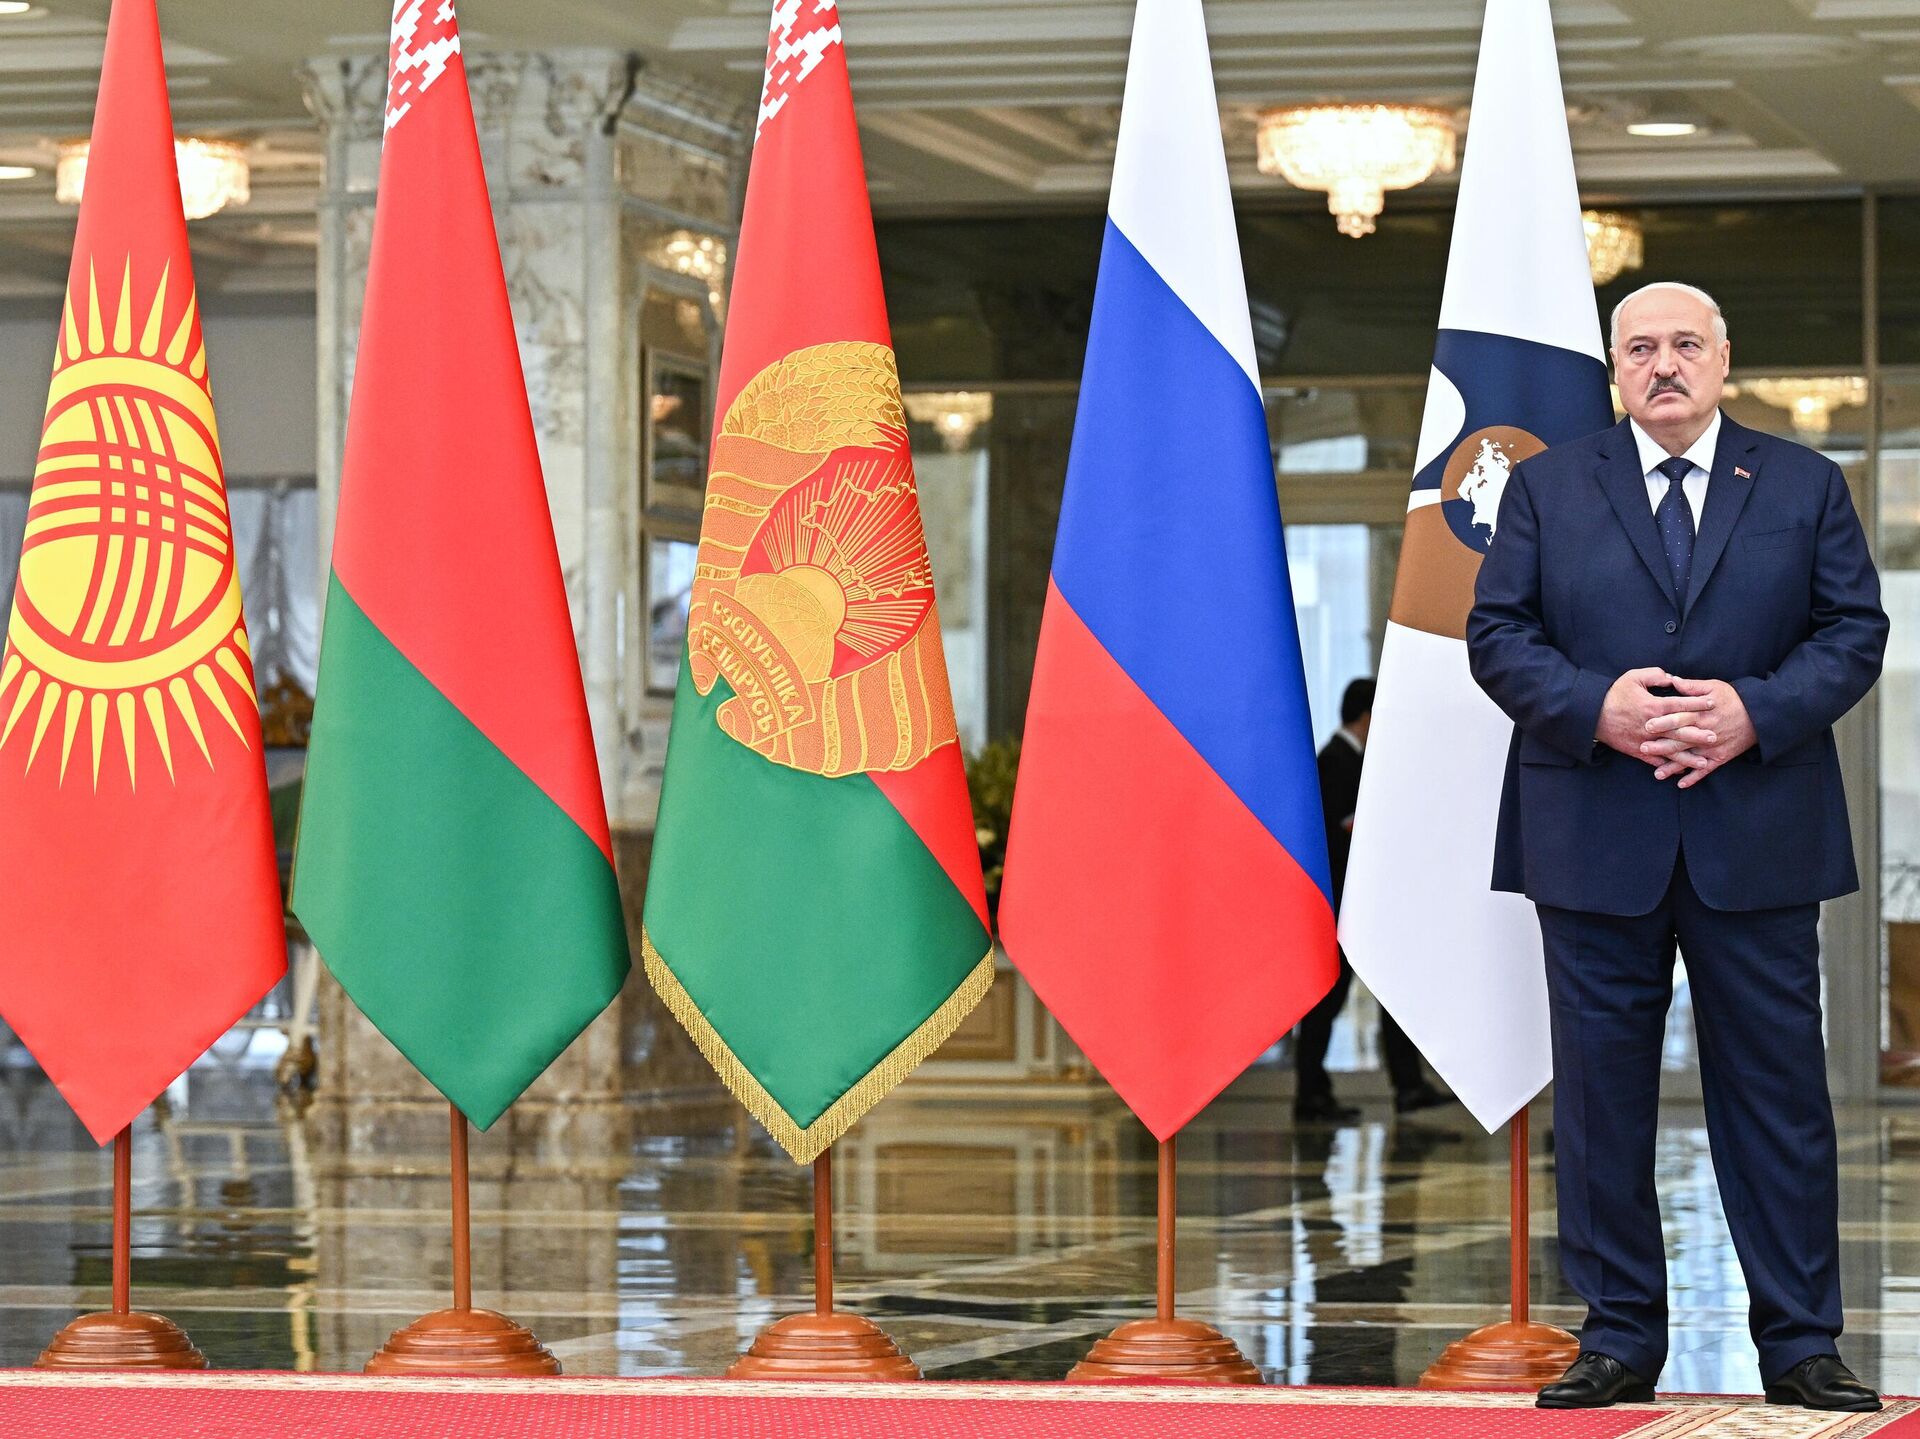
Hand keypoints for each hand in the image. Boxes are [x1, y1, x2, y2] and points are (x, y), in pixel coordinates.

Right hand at [1596, 668, 1713, 762]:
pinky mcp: (1636, 750)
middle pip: (1680, 730)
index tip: (1713, 703)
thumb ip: (1654, 675)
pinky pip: (1654, 760)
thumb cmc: (1613, 694)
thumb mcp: (1632, 677)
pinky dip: (1667, 766)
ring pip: (1670, 750)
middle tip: (1715, 736)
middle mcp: (1652, 725)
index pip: (1681, 705)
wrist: (1591, 714)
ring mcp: (1645, 740)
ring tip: (1704, 761)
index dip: (1698, 703)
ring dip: (1688, 757)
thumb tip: (1671, 678)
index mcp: (1653, 706)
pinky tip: (1679, 771)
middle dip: (1698, 734)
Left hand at [1638, 677, 1755, 787]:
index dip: (1662, 722)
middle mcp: (1705, 732)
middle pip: (1680, 740)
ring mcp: (1713, 747)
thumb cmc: (1734, 698)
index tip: (1646, 725)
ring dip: (1673, 767)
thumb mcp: (1714, 687)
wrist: (1761, 715)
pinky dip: (1694, 778)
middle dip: (1661, 745)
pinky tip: (1680, 785)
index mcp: (1701, 714)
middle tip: (1643, 748)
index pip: (1678, 718)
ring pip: (1689, 758)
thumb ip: (1691, 686)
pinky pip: (1706, 770)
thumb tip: (1672, 680)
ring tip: (1657, 774)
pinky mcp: (1721, 757)